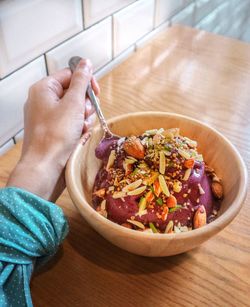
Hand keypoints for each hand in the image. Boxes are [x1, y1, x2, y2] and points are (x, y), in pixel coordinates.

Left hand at [7, 59, 99, 200]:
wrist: (46, 166)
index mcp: (44, 88)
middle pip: (75, 93)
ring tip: (81, 129)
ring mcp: (49, 117)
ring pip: (76, 109)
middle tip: (84, 115)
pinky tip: (79, 136)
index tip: (96, 94)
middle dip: (85, 105)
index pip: (70, 75)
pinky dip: (79, 128)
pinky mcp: (55, 130)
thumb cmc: (57, 134)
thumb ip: (81, 81)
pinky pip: (73, 123)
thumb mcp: (73, 103)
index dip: (86, 83)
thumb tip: (86, 62)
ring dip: (84, 118)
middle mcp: (45, 100)